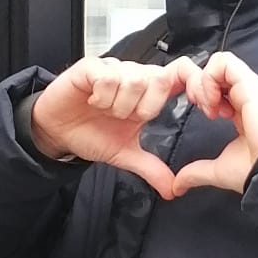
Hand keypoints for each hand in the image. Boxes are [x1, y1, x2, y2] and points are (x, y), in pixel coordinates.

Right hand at [30, 55, 205, 198]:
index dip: (196, 83)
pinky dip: (102, 97)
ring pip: (134, 80)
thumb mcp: (125, 154)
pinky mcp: (92, 67)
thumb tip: (172, 190)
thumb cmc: (90, 133)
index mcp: (149, 93)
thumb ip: (151, 168)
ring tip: (104, 111)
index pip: (182, 72)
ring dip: (119, 105)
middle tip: (125, 118)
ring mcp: (114, 69)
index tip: (201, 107)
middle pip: (159, 79)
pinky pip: (109, 78)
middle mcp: (135, 76)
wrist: (56, 131)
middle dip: (144, 107)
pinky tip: (92, 102)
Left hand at [172, 52, 257, 196]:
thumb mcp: (218, 170)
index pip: (221, 89)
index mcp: (244, 111)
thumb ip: (196, 172)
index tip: (203, 112)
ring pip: (220, 62)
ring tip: (207, 103)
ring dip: (204, 81)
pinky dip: (209, 78)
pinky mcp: (250, 83)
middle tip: (200, 105)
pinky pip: (224, 62)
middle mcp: (248, 95)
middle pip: (219, 72)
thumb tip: (178, 186)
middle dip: (201, 85)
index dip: (204, 94)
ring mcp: (250, 87)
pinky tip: (212, 101)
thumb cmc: (256, 170)